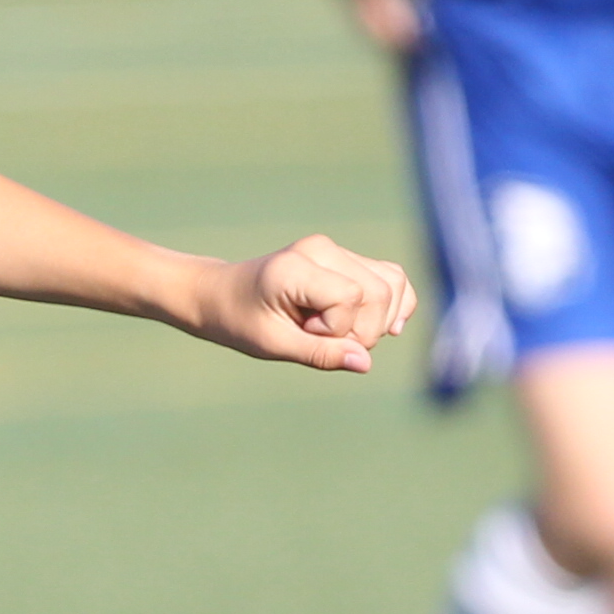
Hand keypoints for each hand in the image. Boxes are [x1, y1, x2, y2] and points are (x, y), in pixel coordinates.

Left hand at [197, 235, 415, 371]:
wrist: (220, 295)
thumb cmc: (239, 321)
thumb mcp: (273, 345)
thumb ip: (319, 354)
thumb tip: (365, 363)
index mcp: (297, 266)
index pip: (350, 298)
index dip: (337, 329)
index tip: (303, 333)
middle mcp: (322, 249)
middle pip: (379, 291)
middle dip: (363, 329)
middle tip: (320, 337)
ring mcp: (335, 250)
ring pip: (391, 282)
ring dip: (379, 320)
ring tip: (338, 331)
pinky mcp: (346, 258)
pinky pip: (390, 277)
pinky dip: (393, 304)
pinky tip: (382, 326)